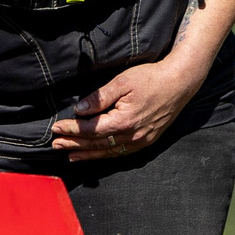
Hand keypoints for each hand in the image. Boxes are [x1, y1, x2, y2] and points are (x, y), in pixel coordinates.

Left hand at [51, 57, 207, 160]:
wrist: (179, 83)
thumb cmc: (151, 78)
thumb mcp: (122, 82)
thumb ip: (100, 97)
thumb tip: (80, 110)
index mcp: (124, 121)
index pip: (91, 129)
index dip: (72, 129)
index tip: (56, 128)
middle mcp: (131, 135)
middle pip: (96, 144)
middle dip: (74, 145)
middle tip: (55, 145)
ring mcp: (140, 141)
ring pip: (108, 152)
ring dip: (87, 154)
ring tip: (70, 155)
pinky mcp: (146, 141)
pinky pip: (121, 152)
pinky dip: (105, 155)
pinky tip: (95, 155)